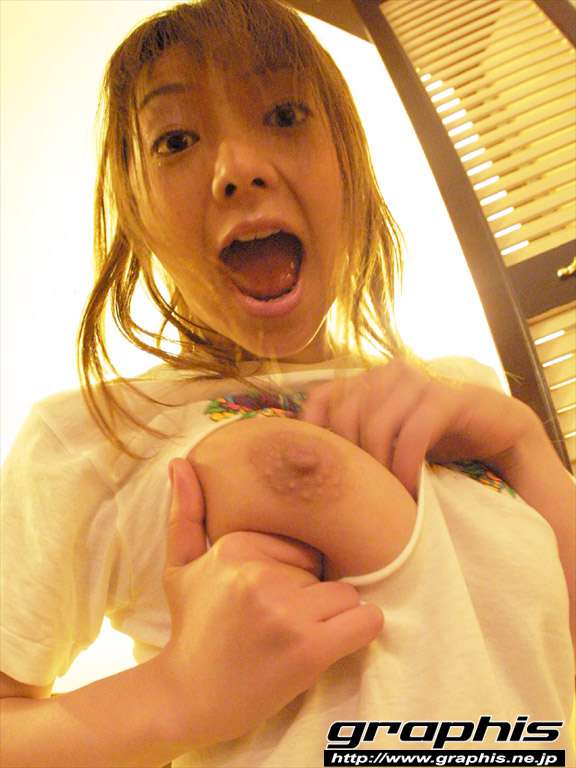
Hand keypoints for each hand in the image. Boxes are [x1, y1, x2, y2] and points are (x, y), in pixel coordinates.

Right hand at [159, 459, 382, 747]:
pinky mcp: (308, 648)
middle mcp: (260, 573)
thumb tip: (180, 462)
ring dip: (333, 616)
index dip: (293, 574)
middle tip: (278, 623)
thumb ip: (185, 513)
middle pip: (325, 570)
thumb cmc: (191, 628)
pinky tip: (335, 642)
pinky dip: (361, 630)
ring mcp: (285, 611)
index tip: (268, 598)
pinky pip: (366, 621)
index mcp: (236, 546)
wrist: (187, 698)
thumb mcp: (180, 566)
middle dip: (312, 595)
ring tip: (297, 637)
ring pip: (347, 594)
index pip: (301, 546)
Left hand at [300, 358, 540, 497]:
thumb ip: (353, 437)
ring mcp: (418, 381)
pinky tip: (411, 491)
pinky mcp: (447, 398)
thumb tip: (305, 464)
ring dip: (380, 469)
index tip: (322, 472)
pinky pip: (414, 433)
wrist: (493, 430)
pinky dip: (407, 467)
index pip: (322, 398)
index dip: (315, 433)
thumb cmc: (431, 438)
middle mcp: (388, 373)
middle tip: (363, 495)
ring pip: (377, 424)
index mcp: (367, 379)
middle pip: (346, 416)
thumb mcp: (386, 437)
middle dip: (352, 461)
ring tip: (388, 498)